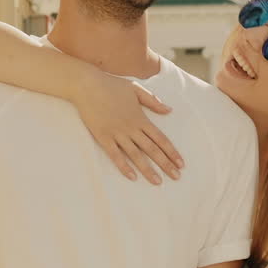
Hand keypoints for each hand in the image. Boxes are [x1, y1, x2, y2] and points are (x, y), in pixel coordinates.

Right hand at [72, 67, 182, 183]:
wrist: (87, 85)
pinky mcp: (103, 137)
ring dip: (148, 170)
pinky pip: (115, 155)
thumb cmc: (111, 85)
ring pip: (136, 155)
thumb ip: (153, 101)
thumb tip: (169, 110)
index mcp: (141, 118)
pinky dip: (124, 166)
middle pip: (152, 149)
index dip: (172, 152)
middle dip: (166, 164)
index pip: (161, 138)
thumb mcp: (136, 89)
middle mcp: (131, 128)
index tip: (181, 164)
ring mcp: (117, 133)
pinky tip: (132, 177)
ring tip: (158, 182)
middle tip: (177, 177)